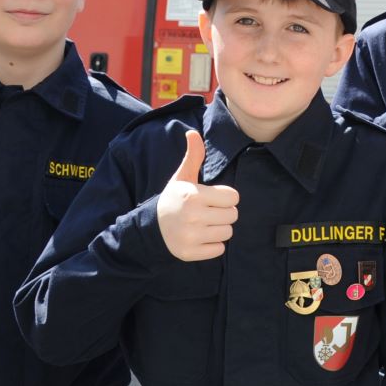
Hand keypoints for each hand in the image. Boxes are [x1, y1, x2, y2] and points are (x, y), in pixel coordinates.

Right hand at [155, 130, 238, 260]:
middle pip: (233, 215)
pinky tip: (200, 237)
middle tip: (208, 212)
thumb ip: (194, 156)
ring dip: (219, 229)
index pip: (233, 197)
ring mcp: (191, 236)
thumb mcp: (182, 177)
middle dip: (223, 213)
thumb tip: (193, 133)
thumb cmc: (174, 199)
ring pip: (228, 233)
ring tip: (204, 224)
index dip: (225, 197)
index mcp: (194, 196)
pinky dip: (213, 245)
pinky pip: (219, 249)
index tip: (212, 198)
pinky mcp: (191, 253)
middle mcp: (193, 216)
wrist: (152, 227)